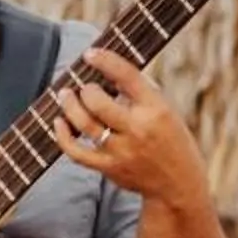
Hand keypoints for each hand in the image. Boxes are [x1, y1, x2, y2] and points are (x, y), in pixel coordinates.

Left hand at [50, 47, 207, 208]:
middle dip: (86, 89)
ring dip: (70, 105)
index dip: (105, 61)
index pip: (127, 77)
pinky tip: (59, 122)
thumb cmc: (169, 139)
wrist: (178, 184)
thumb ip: (139, 92)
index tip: (90, 53)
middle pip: (98, 102)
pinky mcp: (109, 168)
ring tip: (65, 95)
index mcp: (156, 109)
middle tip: (84, 86)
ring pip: (85, 124)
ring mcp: (122, 151)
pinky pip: (77, 152)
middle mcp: (139, 130)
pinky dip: (63, 136)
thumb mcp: (165, 110)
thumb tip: (106, 68)